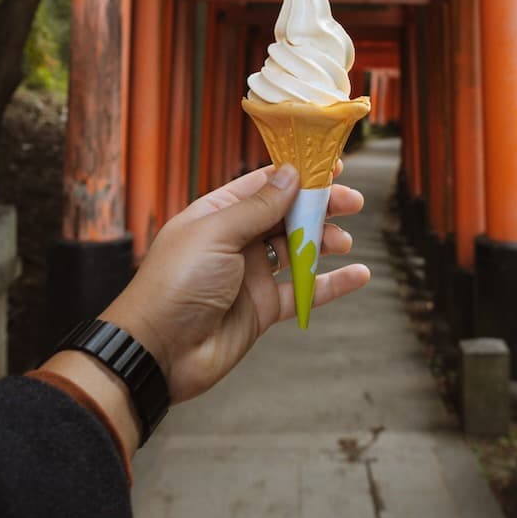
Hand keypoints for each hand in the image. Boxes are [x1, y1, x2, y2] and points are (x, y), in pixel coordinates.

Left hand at [100, 163, 368, 404]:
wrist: (158, 351)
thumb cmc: (175, 284)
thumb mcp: (217, 233)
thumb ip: (259, 207)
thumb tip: (291, 175)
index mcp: (218, 214)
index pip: (265, 185)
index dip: (299, 174)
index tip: (332, 165)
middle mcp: (236, 241)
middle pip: (287, 215)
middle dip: (320, 206)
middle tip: (352, 202)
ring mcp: (250, 275)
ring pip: (298, 251)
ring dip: (324, 242)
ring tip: (345, 241)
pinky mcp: (263, 309)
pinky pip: (304, 291)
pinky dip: (331, 284)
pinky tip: (358, 275)